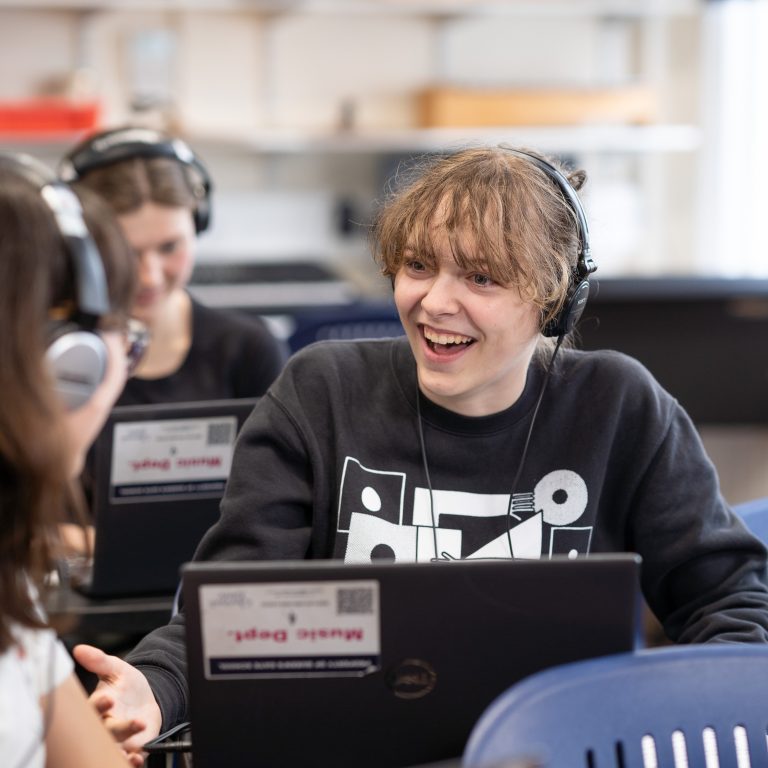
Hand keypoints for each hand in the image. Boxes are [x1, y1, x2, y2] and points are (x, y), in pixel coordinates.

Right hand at [73, 644, 162, 759]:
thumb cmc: (126, 686)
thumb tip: (79, 649)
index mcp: (96, 707)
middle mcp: (103, 726)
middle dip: (116, 728)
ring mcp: (116, 740)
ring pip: (115, 747)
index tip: (109, 698)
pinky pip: (127, 760)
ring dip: (122, 749)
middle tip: (132, 722)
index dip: (98, 705)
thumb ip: (99, 661)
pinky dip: (131, 761)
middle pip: (105, 731)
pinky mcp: (130, 749)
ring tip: (134, 744)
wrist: (147, 700)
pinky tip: (138, 758)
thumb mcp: (116, 669)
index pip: (92, 709)